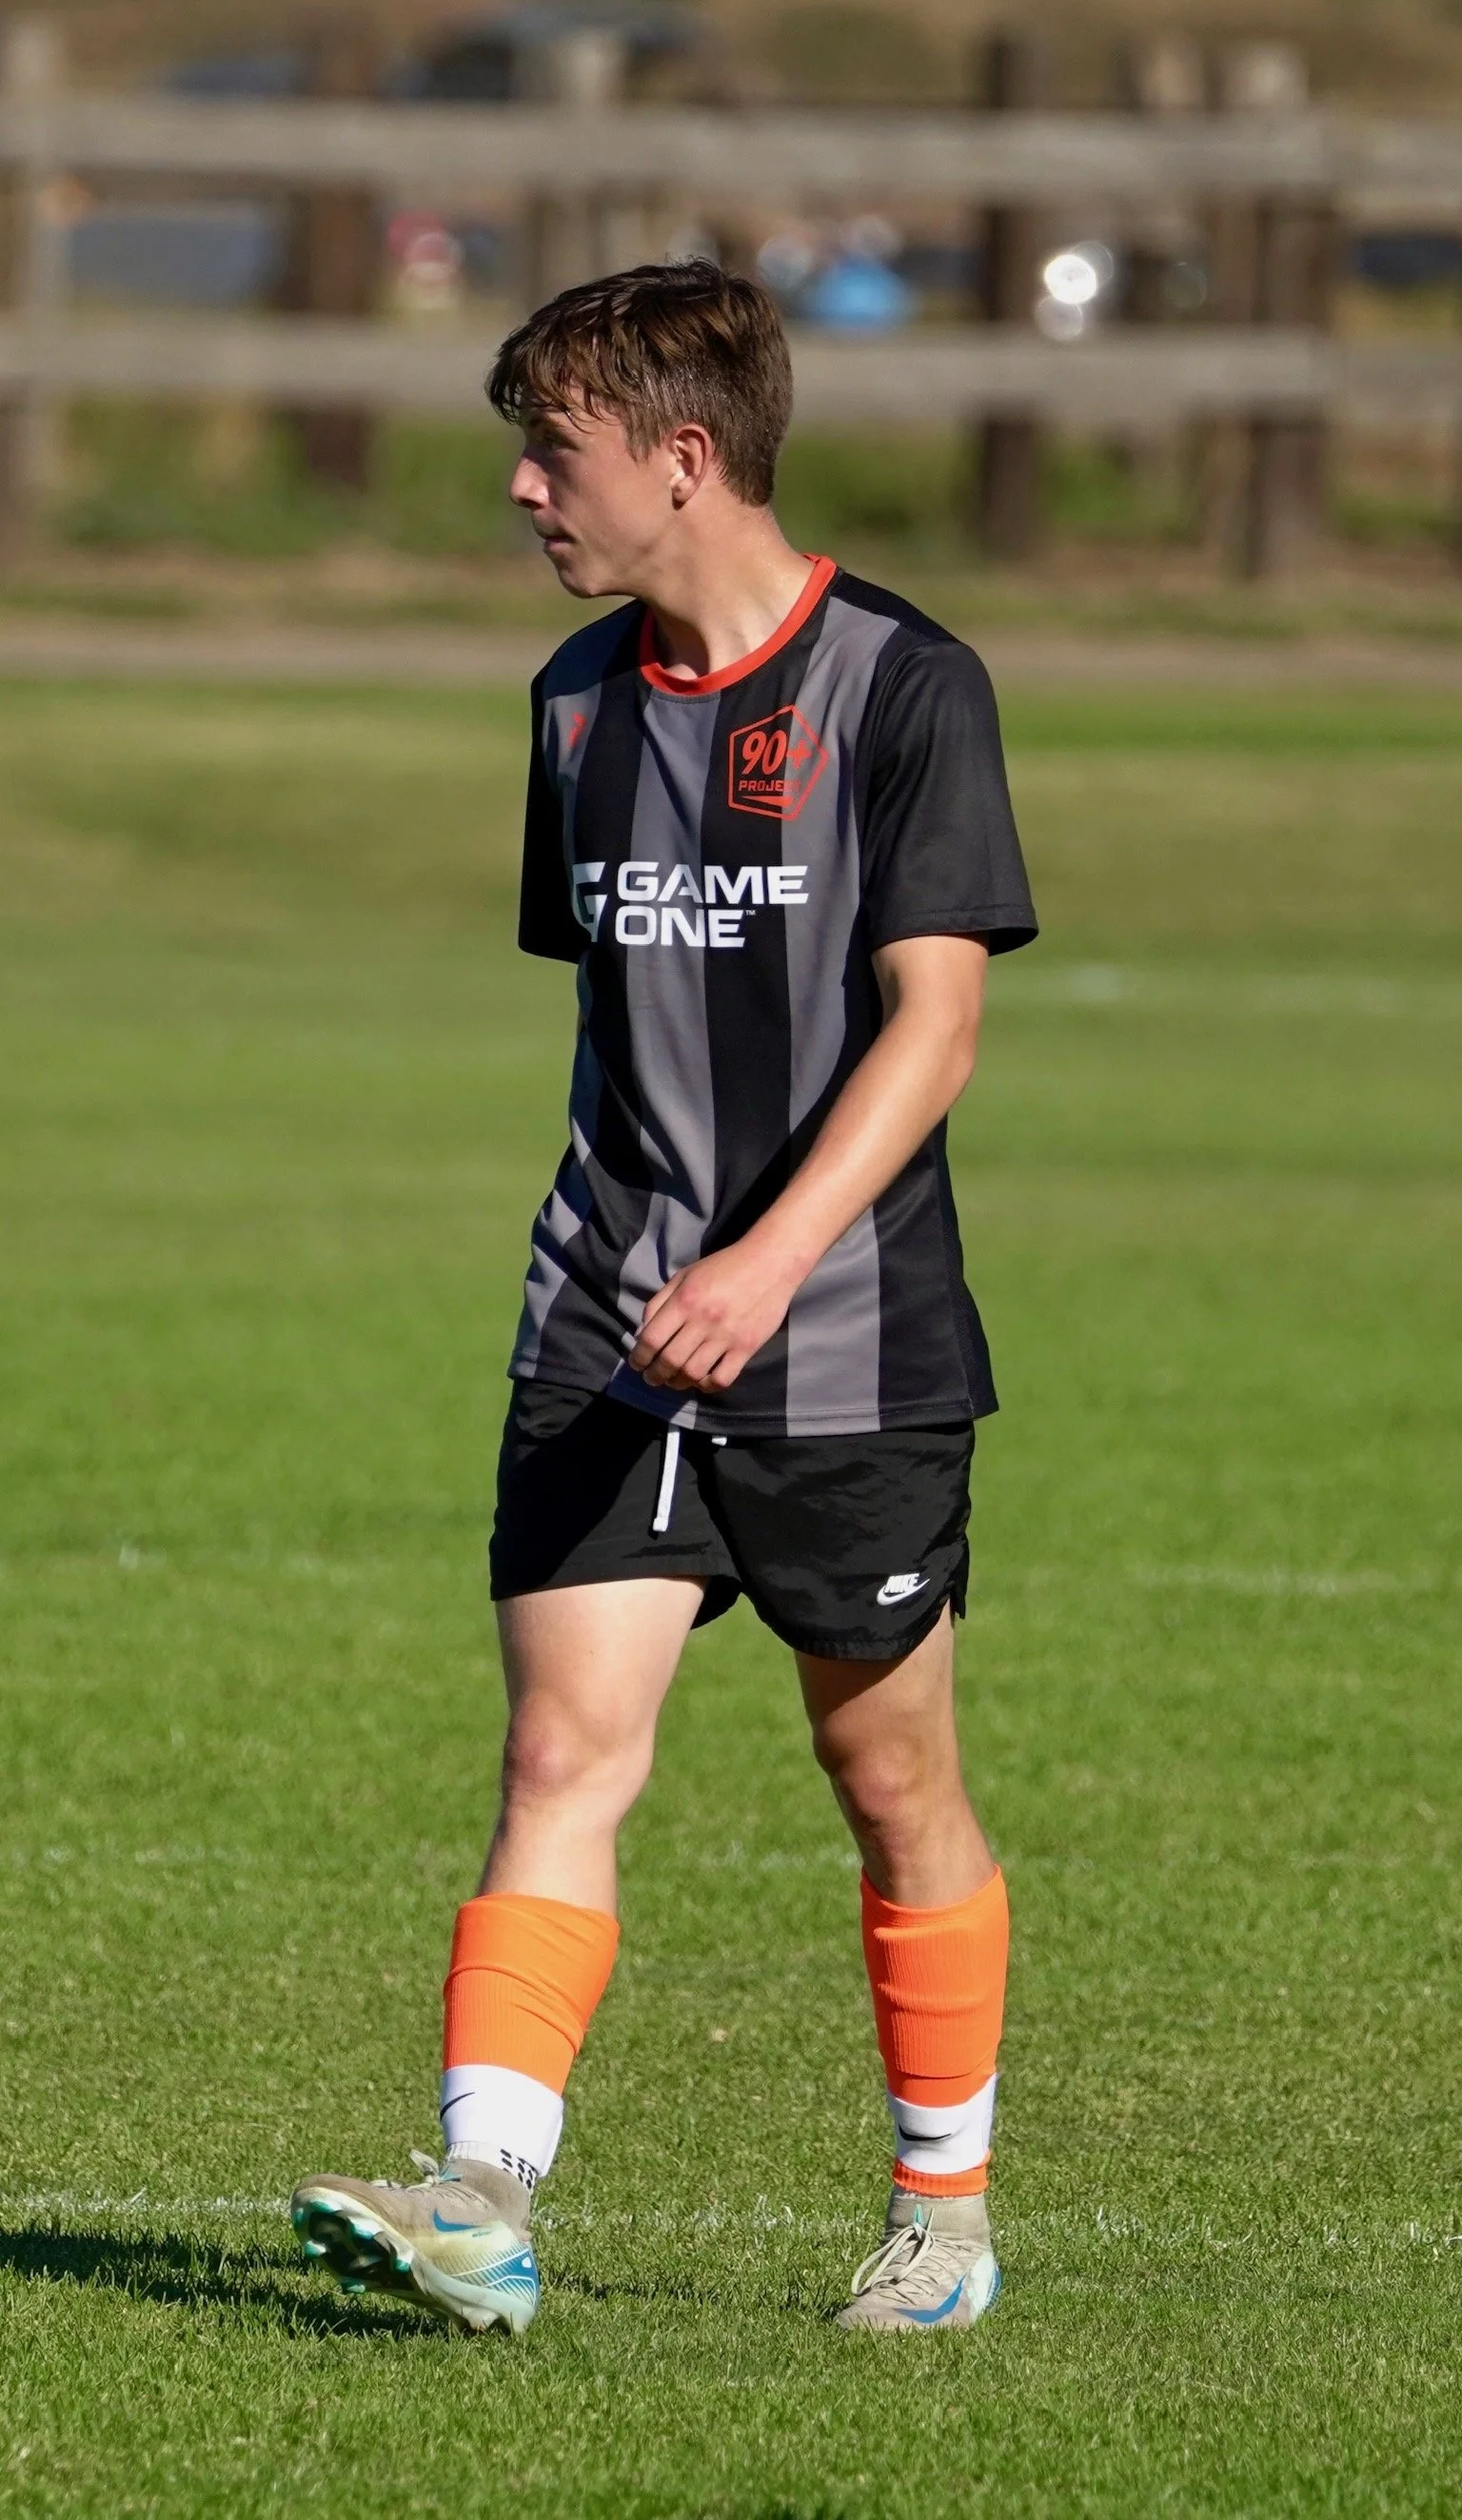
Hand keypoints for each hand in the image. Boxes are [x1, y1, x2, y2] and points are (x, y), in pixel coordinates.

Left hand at [628, 1241, 797, 1393]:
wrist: (770, 1262)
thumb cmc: (724, 1267)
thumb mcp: (684, 1276)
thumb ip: (659, 1303)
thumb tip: (641, 1334)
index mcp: (685, 1300)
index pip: (652, 1339)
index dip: (639, 1357)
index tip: (637, 1364)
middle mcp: (703, 1320)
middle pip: (670, 1360)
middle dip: (655, 1375)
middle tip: (652, 1378)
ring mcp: (727, 1336)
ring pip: (693, 1373)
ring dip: (678, 1383)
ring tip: (674, 1381)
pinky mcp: (747, 1347)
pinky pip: (722, 1378)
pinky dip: (707, 1385)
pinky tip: (702, 1380)